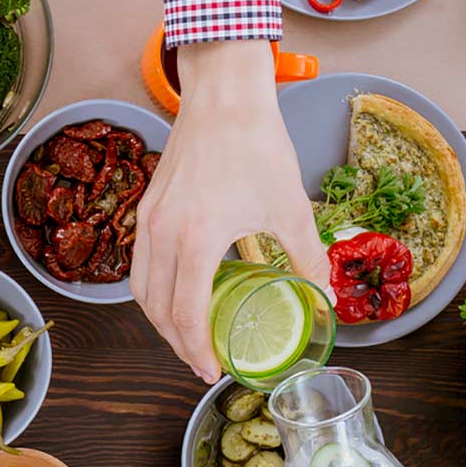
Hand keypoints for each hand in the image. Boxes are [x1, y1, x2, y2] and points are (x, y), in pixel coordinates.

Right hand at [132, 41, 327, 382]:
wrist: (224, 95)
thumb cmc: (256, 144)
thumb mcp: (289, 205)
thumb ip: (306, 256)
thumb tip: (324, 295)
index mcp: (195, 240)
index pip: (186, 314)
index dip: (197, 350)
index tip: (213, 371)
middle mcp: (161, 233)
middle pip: (156, 310)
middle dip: (177, 343)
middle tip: (201, 362)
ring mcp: (148, 219)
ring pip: (141, 288)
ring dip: (160, 319)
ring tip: (186, 335)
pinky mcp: (147, 207)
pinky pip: (141, 262)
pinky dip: (155, 288)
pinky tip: (179, 291)